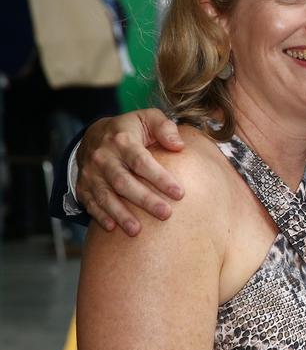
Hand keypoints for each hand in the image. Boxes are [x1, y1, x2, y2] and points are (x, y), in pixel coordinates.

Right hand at [77, 109, 184, 234]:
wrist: (93, 134)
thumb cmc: (130, 129)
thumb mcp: (148, 118)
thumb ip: (165, 128)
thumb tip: (179, 146)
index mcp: (121, 140)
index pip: (142, 162)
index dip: (160, 178)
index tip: (179, 193)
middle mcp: (103, 157)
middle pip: (124, 182)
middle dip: (145, 200)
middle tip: (165, 214)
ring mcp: (90, 173)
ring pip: (105, 196)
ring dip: (121, 214)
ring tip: (137, 230)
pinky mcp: (83, 186)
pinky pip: (90, 203)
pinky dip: (100, 215)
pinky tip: (112, 228)